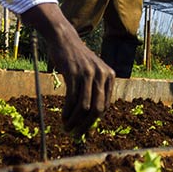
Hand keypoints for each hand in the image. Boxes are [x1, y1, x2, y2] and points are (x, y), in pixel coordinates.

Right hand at [20, 3, 114, 135]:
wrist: (64, 38)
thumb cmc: (76, 58)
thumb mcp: (92, 70)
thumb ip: (95, 89)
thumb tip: (91, 117)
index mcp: (109, 75)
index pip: (105, 106)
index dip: (94, 121)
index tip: (84, 129)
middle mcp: (101, 74)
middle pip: (96, 109)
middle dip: (85, 125)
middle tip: (75, 133)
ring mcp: (88, 73)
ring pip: (84, 106)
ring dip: (74, 121)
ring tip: (66, 127)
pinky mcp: (74, 73)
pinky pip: (72, 99)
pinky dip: (67, 112)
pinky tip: (63, 117)